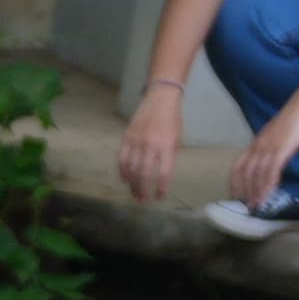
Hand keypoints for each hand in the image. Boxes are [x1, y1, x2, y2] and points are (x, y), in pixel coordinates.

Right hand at [115, 86, 186, 202]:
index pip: (163, 172)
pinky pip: (122, 159)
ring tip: (134, 193)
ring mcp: (136, 142)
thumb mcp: (176, 139)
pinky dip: (122, 172)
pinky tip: (125, 180)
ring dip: (132, 184)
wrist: (159, 99)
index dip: (161, 187)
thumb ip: (168, 157)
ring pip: (131, 169)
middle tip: (143, 200)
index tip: (160, 197)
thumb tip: (160, 175)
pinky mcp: (126, 138)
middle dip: (143, 190)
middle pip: (144, 174)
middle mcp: (151, 145)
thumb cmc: (171, 120)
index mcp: (167, 146)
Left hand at [226, 95, 298, 212]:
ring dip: (257, 190)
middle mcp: (258, 146)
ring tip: (259, 203)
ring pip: (258, 173)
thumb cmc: (293, 119)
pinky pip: (273, 168)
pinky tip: (271, 191)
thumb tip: (270, 160)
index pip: (238, 165)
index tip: (235, 194)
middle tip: (249, 205)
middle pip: (246, 173)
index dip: (235, 181)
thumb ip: (270, 147)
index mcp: (255, 143)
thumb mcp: (276, 135)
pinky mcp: (283, 148)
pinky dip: (270, 182)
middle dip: (246, 191)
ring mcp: (270, 147)